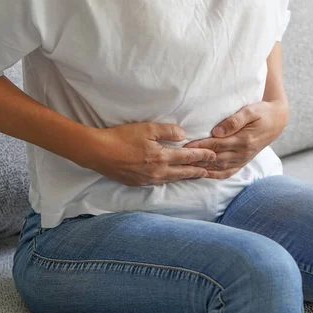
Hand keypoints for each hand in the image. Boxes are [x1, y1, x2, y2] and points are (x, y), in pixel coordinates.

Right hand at [83, 122, 215, 185]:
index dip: (201, 156)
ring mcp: (147, 179)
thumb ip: (168, 131)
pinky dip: (169, 180)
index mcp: (161, 157)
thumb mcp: (147, 128)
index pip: (187, 157)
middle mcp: (158, 172)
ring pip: (171, 179)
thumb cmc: (122, 137)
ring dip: (184, 177)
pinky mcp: (138, 183)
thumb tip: (183, 135)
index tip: (213, 155)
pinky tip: (170, 178)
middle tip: (208, 171)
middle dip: (197, 171)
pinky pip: (159, 182)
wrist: (99, 152)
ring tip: (193, 175)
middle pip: (182, 172)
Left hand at [183, 100, 288, 178]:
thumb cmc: (262, 112)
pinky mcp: (243, 162)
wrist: (277, 122)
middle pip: (215, 158)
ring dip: (203, 168)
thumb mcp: (251, 111)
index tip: (186, 146)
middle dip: (197, 158)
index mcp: (244, 140)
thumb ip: (234, 120)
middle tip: (180, 159)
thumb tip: (217, 131)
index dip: (201, 145)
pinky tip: (203, 174)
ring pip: (219, 167)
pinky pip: (227, 172)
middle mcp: (243, 153)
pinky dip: (214, 175)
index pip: (217, 144)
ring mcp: (243, 159)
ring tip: (186, 168)